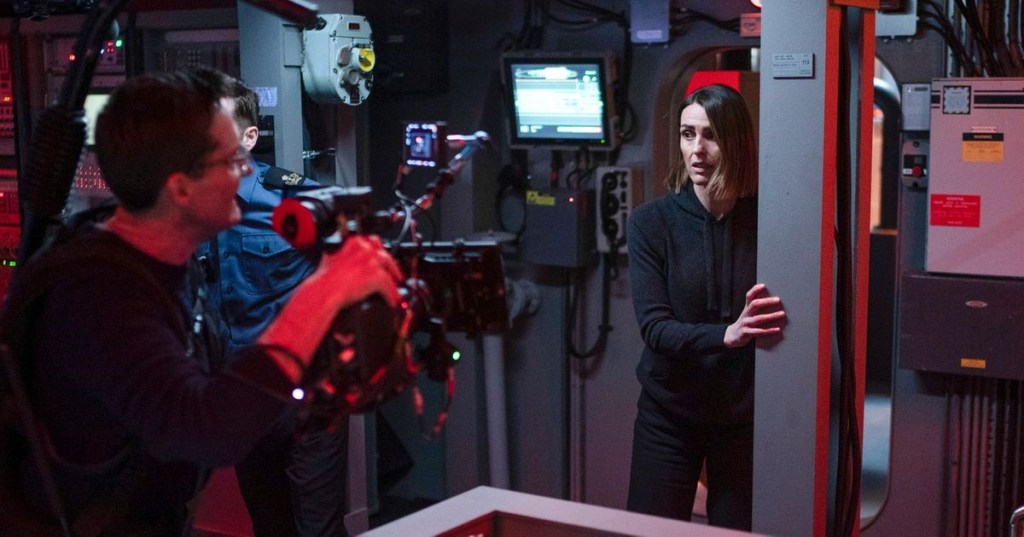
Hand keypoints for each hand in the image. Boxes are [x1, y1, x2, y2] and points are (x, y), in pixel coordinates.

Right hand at [258, 235, 402, 380]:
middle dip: (391, 267)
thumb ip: (337, 256)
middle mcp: (365, 248)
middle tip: (395, 276)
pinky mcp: (376, 275)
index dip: (380, 253)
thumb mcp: (330, 259)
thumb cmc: (323, 280)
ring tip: (395, 291)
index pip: (374, 242)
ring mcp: (372, 261)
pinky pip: (389, 286)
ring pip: (390, 271)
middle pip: (385, 255)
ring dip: (393, 282)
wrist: (323, 292)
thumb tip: (335, 258)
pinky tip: (392, 301)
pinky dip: (392, 295)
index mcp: (354, 242)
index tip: (383, 260)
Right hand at [724, 283, 785, 347]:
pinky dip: (769, 330)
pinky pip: (759, 332)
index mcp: (747, 308)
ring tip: (782, 314)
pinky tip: (778, 329)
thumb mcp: (747, 313)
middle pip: (755, 304)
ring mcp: (745, 323)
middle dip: (767, 301)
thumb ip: (755, 306)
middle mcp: (746, 314)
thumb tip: (771, 299)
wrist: (732, 336)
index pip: (749, 296)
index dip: (755, 290)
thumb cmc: (744, 323)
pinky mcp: (746, 333)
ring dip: (771, 316)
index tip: (763, 285)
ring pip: (759, 318)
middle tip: (778, 300)